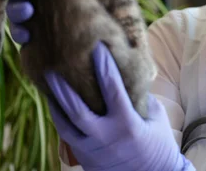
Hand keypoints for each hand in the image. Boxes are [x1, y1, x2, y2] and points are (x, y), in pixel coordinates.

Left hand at [44, 42, 190, 170]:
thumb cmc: (158, 143)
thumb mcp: (156, 117)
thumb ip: (139, 96)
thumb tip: (127, 72)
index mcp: (127, 124)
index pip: (112, 88)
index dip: (104, 66)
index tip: (96, 47)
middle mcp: (106, 138)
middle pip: (77, 110)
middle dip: (62, 89)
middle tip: (52, 70)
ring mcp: (93, 151)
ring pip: (65, 126)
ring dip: (54, 105)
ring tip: (47, 87)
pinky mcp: (86, 160)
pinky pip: (67, 137)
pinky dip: (60, 120)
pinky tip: (56, 106)